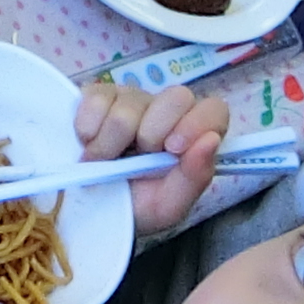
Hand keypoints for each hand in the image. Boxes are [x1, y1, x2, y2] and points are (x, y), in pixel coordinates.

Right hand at [71, 80, 229, 239]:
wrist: (90, 210)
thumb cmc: (135, 207)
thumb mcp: (167, 206)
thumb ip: (195, 176)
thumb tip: (210, 140)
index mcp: (191, 134)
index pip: (215, 109)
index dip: (197, 124)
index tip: (173, 149)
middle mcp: (165, 109)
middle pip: (176, 97)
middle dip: (151, 134)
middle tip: (134, 161)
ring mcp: (132, 97)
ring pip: (128, 108)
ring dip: (110, 144)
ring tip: (104, 161)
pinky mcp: (98, 92)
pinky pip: (96, 100)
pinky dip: (88, 129)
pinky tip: (88, 143)